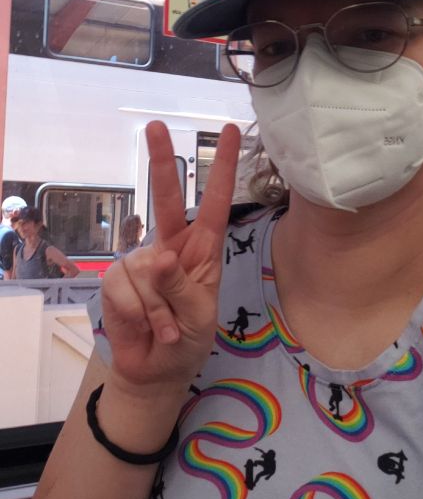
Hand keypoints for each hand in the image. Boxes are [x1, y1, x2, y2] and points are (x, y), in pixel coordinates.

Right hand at [101, 121, 240, 391]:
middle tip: (155, 126)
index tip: (229, 130)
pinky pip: (124, 289)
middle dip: (161, 161)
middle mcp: (170, 248)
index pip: (214, 203)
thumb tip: (160, 257)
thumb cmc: (187, 340)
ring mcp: (142, 262)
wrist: (154, 372)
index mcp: (202, 250)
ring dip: (158, 309)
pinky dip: (138, 315)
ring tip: (165, 328)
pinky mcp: (117, 281)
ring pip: (146, 268)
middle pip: (165, 199)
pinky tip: (145, 329)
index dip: (223, 168)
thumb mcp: (200, 316)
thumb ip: (183, 288)